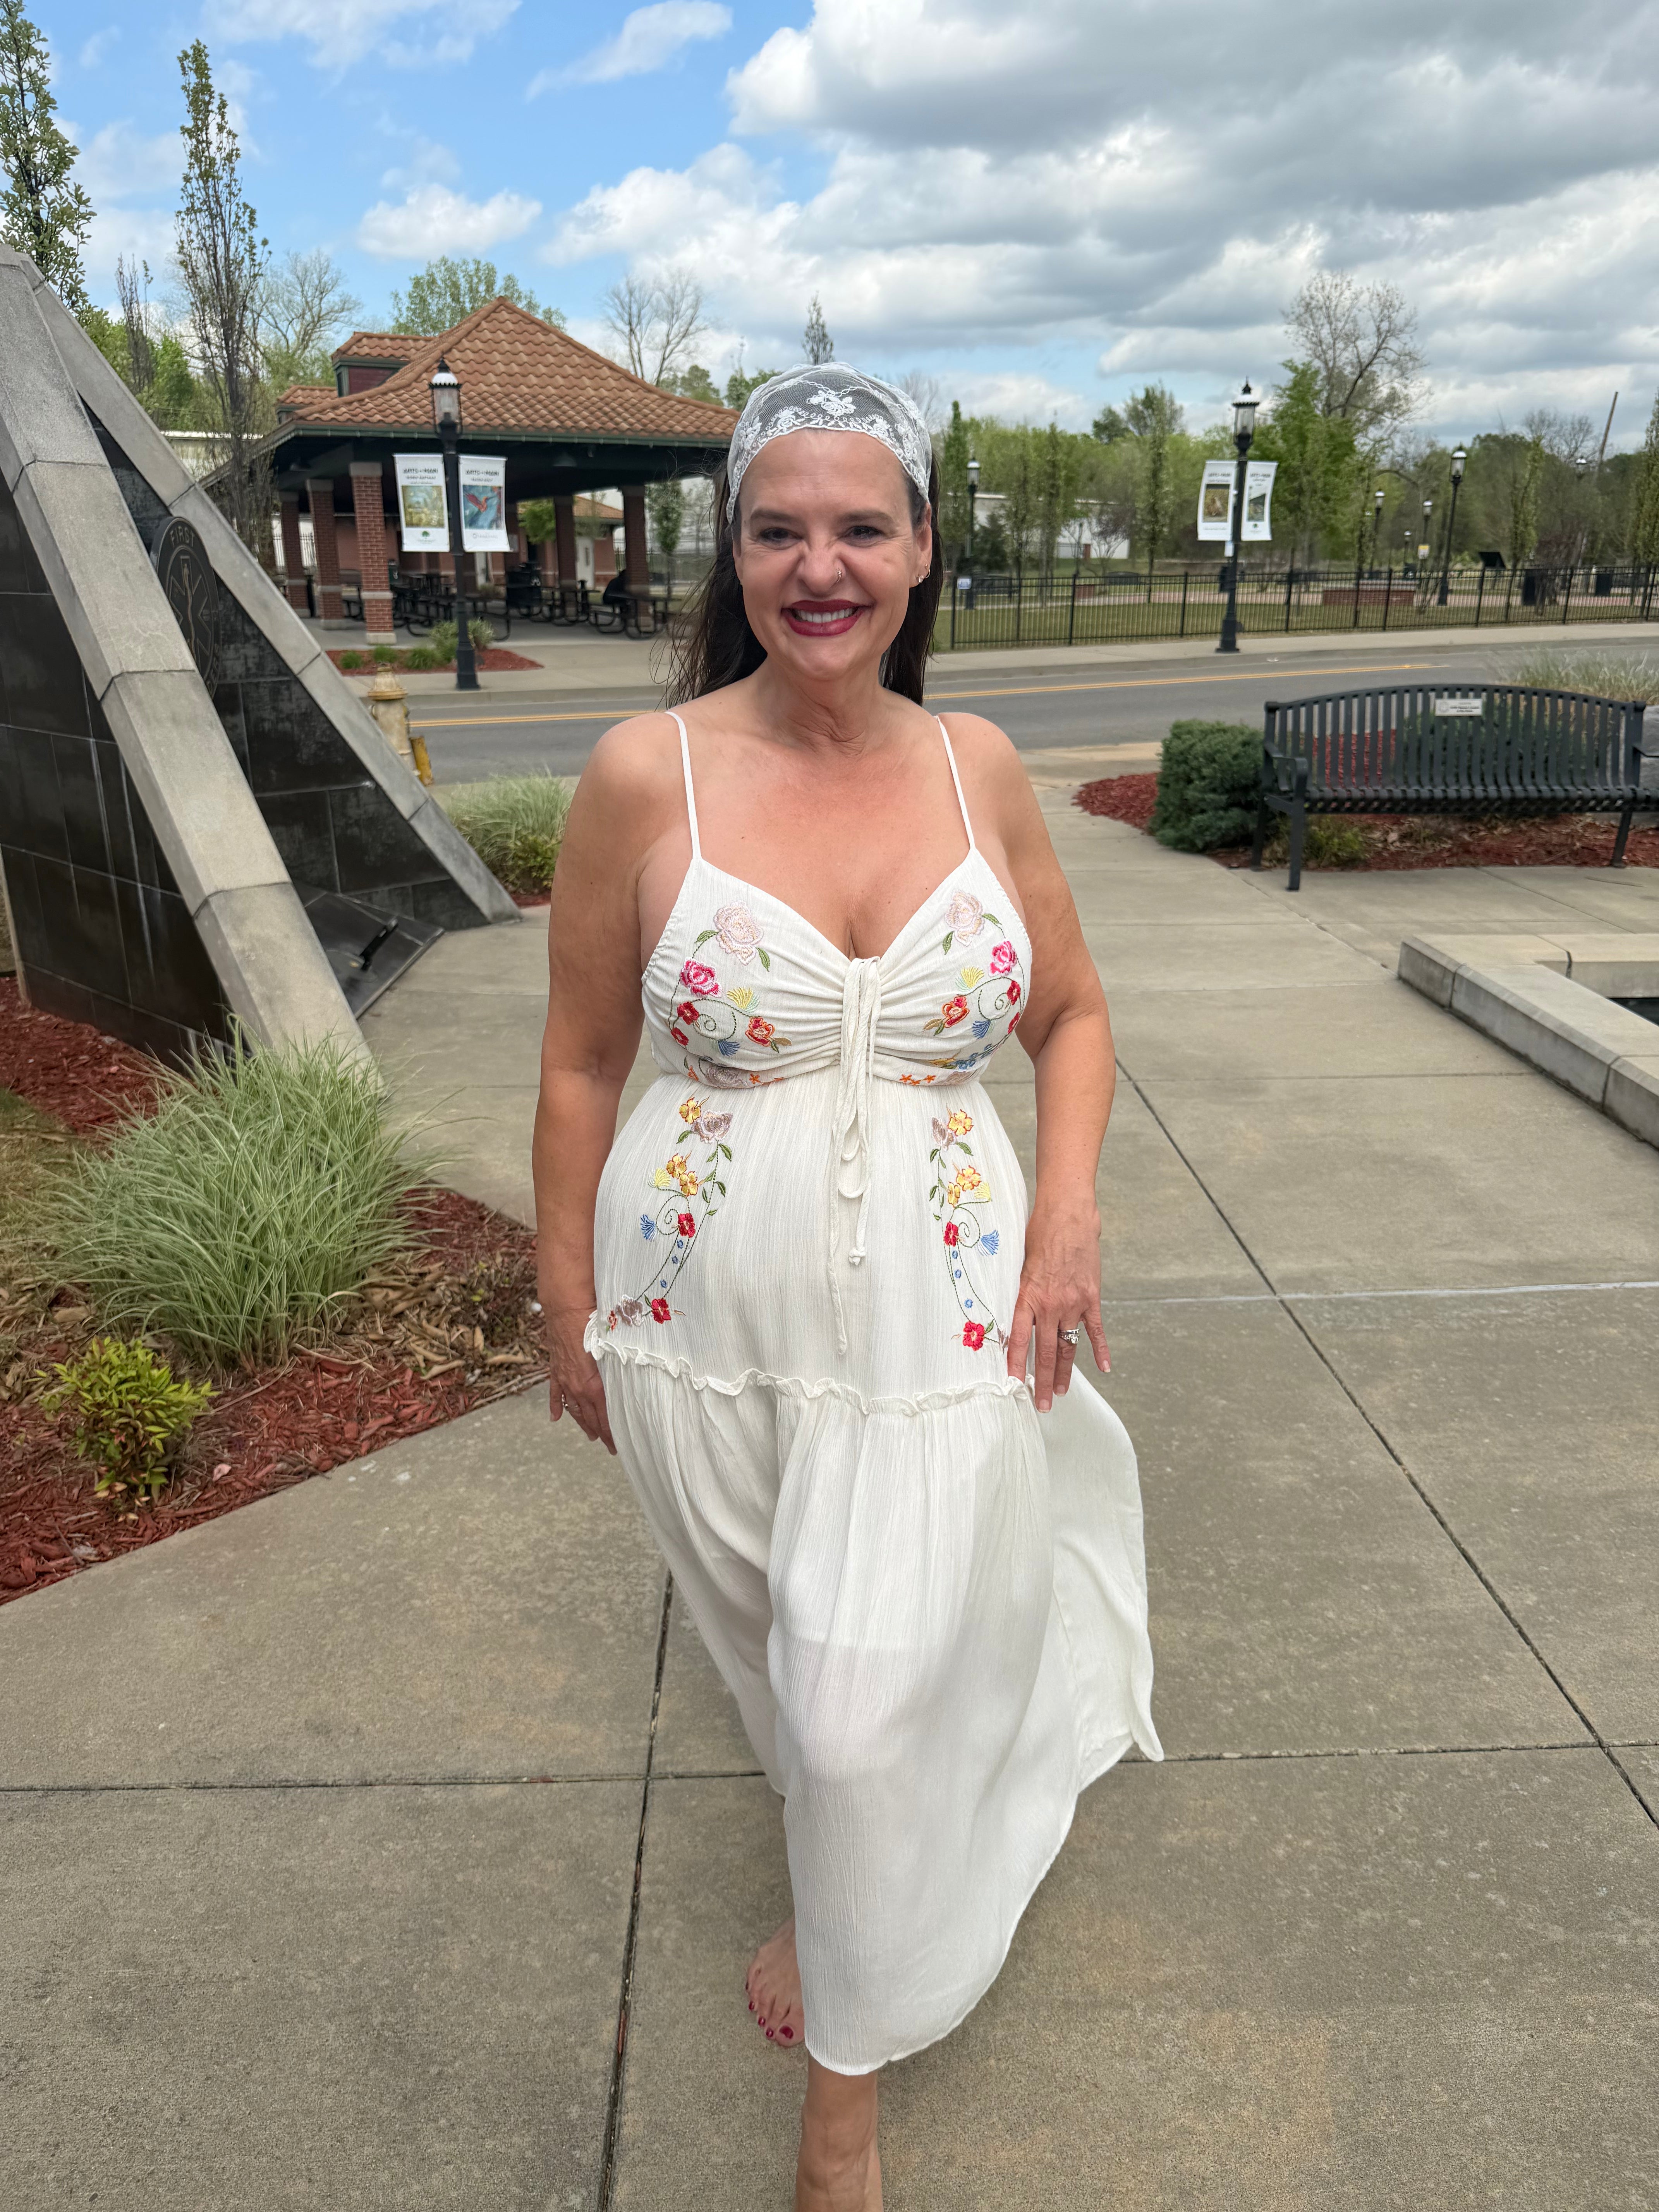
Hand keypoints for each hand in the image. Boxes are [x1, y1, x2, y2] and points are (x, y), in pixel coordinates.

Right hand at [546, 1299, 614, 1453]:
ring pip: (574, 1408)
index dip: (611, 1431)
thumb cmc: (593, 1323)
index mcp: (594, 1384)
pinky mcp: (555, 1370)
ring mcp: (564, 1379)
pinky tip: (556, 1418)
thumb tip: (641, 1379)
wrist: (565, 1307)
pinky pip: (555, 1392)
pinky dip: (557, 1406)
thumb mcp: (613, 1348)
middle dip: (601, 1433)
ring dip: (583, 1423)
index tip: (619, 1445)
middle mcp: (577, 1386)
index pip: (605, 1415)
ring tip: (591, 1436)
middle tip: (611, 1447)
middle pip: (590, 1416)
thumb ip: (623, 1368)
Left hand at [1004, 1197, 1109, 1412]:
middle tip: (1041, 1404)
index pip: (1017, 1339)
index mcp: (1027, 1296)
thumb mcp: (1021, 1265)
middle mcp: (1050, 1304)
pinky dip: (1101, 1350)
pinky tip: (1104, 1368)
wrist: (1068, 1214)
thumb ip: (1022, 1292)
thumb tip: (1017, 1315)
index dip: (1015, 1364)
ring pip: (1068, 1346)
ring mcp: (1073, 1303)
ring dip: (1065, 1372)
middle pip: (1046, 1351)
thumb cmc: (1039, 1234)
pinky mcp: (1092, 1297)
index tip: (1013, 1385)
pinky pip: (1096, 1330)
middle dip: (1042, 1381)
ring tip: (1060, 1393)